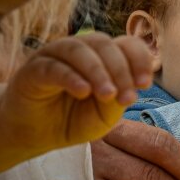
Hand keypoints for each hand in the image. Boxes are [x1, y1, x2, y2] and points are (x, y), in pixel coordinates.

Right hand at [0, 33, 152, 150]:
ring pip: (79, 50)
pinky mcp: (34, 69)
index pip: (126, 44)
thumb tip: (129, 89)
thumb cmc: (74, 120)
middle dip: (121, 71)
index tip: (145, 84)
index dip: (140, 60)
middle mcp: (81, 50)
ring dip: (98, 71)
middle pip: (105, 44)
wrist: (36, 135)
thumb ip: (117, 100)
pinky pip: (54, 66)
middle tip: (127, 98)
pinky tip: (83, 91)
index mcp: (104, 57)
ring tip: (108, 95)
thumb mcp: (104, 116)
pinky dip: (71, 77)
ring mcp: (55, 55)